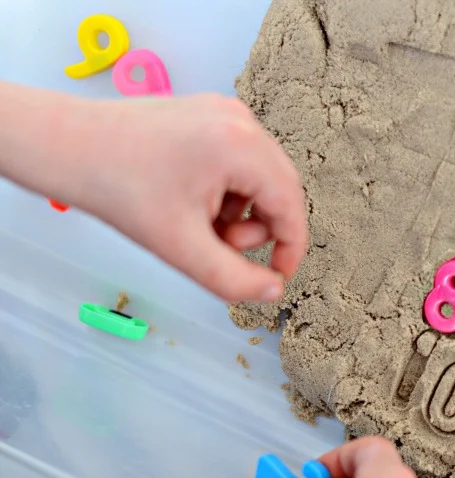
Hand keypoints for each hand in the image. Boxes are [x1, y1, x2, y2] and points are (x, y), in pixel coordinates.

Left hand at [0, 84, 306, 301]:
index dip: (291, 247)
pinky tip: (192, 201)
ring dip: (241, 211)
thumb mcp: (180, 247)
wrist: (67, 146)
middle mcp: (240, 120)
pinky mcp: (209, 113)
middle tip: (224, 249)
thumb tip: (271, 291)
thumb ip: (233, 279)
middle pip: (279, 187)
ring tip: (200, 225)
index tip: (278, 276)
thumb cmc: (117, 187)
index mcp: (240, 145)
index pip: (290, 204)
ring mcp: (225, 112)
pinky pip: (239, 160)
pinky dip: (227, 189)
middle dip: (260, 228)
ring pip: (259, 176)